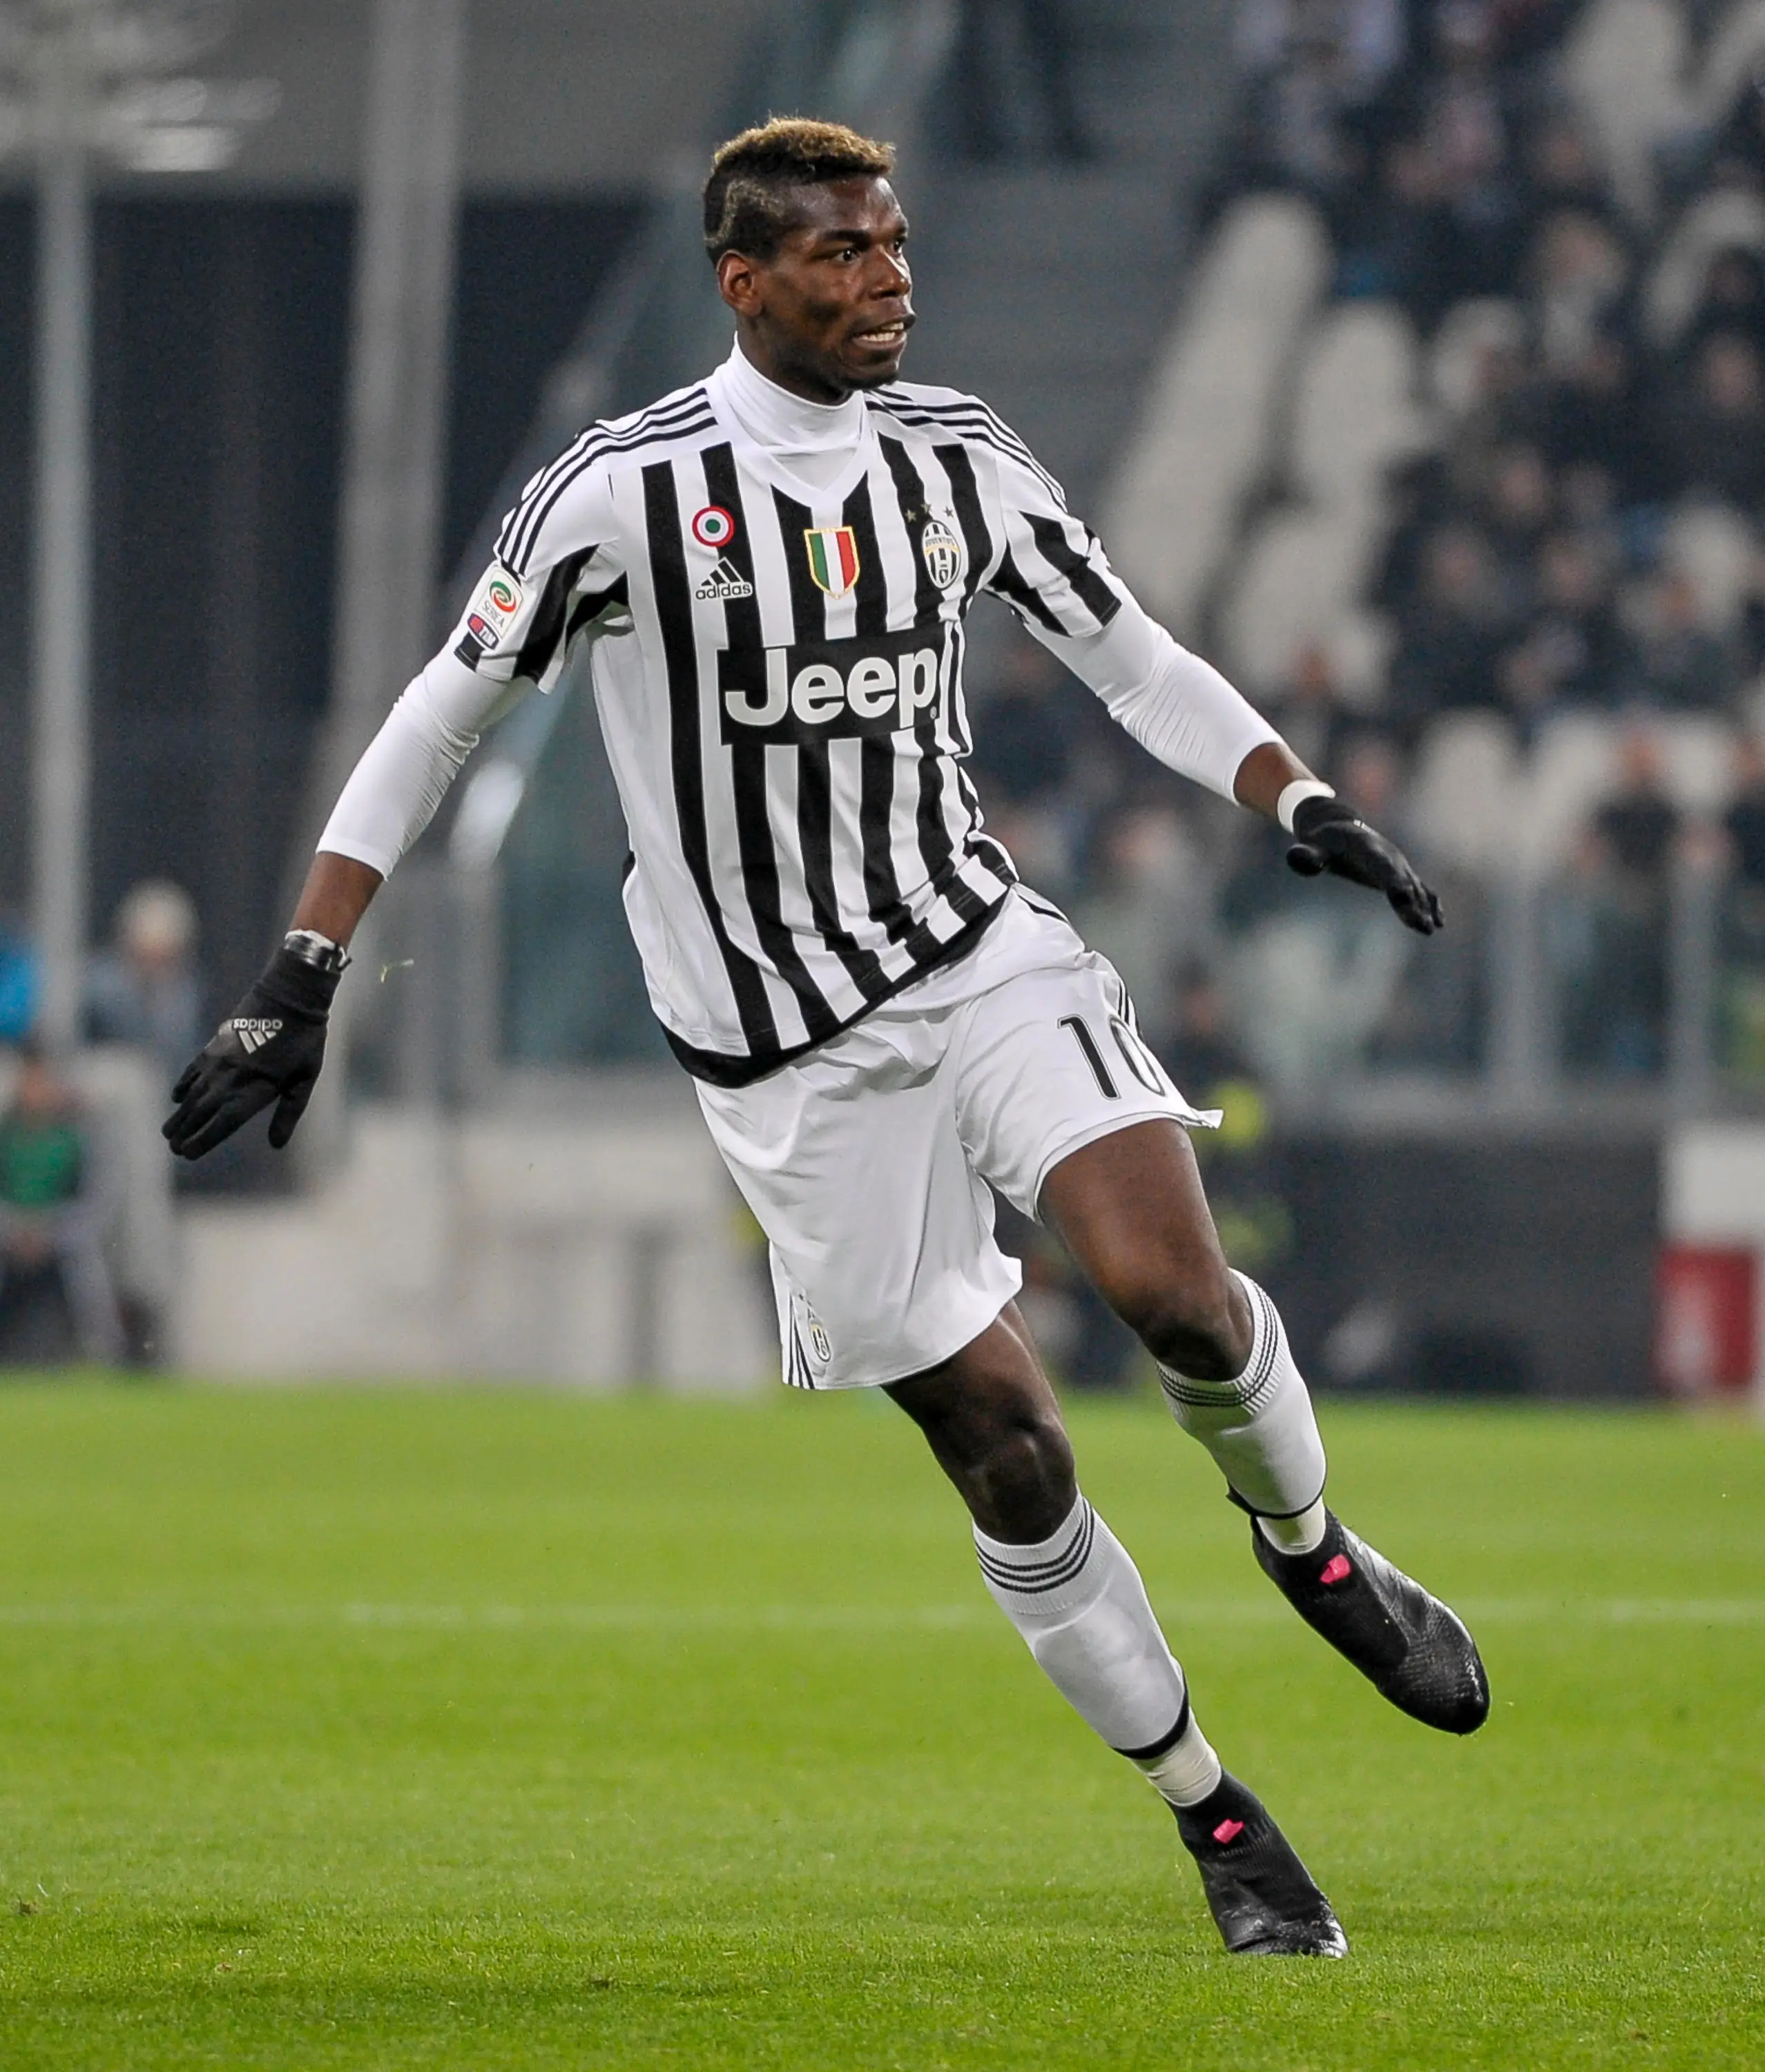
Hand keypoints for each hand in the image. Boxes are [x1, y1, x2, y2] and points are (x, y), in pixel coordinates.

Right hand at [163, 943, 344, 1159]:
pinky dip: (183, 1084)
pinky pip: (193, 1070)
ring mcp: (219, 1060)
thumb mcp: (305, 1078)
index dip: (204, 1140)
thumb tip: (276, 1145)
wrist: (289, 994)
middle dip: (186, 1132)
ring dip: (180, 1113)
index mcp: (256, 1089)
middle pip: (202, 1111)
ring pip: (193, 1093)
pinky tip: (177, 1097)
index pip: (224, 1123)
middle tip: (175, 1149)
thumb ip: (289, 1112)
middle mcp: (232, 1077)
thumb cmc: (304, 1039)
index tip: (189, 1154)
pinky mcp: (215, 1044)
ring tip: (169, 1131)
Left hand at [1286, 795, 1443, 935]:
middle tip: (1422, 926)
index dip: (1392, 882)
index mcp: (1369, 849)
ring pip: (1415, 888)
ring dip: (1424, 908)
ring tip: (1431, 929)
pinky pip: (1421, 888)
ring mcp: (1398, 865)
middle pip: (1403, 882)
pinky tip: (1438, 922)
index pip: (1382, 868)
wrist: (1339, 827)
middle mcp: (1389, 857)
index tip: (1403, 897)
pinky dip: (1430, 902)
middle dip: (1412, 904)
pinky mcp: (1402, 873)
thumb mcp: (1312, 846)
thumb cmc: (1324, 840)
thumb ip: (1307, 854)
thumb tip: (1295, 857)